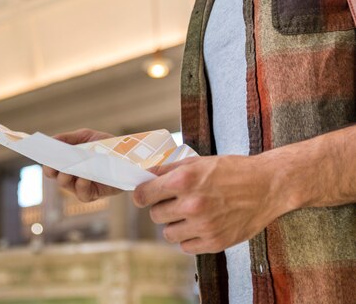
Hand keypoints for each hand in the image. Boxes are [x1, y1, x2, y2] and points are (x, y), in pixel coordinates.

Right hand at [43, 128, 121, 201]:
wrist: (129, 154)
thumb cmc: (105, 145)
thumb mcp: (86, 136)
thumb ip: (68, 138)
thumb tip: (52, 139)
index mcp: (67, 162)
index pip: (50, 164)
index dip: (44, 161)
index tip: (41, 154)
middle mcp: (71, 176)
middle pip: (54, 175)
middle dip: (51, 169)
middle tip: (53, 164)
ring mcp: (81, 186)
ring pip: (65, 184)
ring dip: (64, 176)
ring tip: (68, 169)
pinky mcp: (95, 194)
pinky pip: (82, 194)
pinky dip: (81, 185)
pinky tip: (84, 177)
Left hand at [133, 155, 291, 253]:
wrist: (267, 186)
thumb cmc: (232, 171)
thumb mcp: (198, 162)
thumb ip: (169, 170)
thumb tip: (145, 176)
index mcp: (184, 180)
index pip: (143, 195)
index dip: (141, 195)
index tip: (144, 196)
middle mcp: (191, 204)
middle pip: (155, 215)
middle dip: (161, 208)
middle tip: (175, 202)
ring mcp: (203, 226)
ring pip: (168, 234)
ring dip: (174, 225)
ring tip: (189, 214)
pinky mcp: (215, 242)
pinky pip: (185, 247)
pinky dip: (189, 238)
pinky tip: (199, 225)